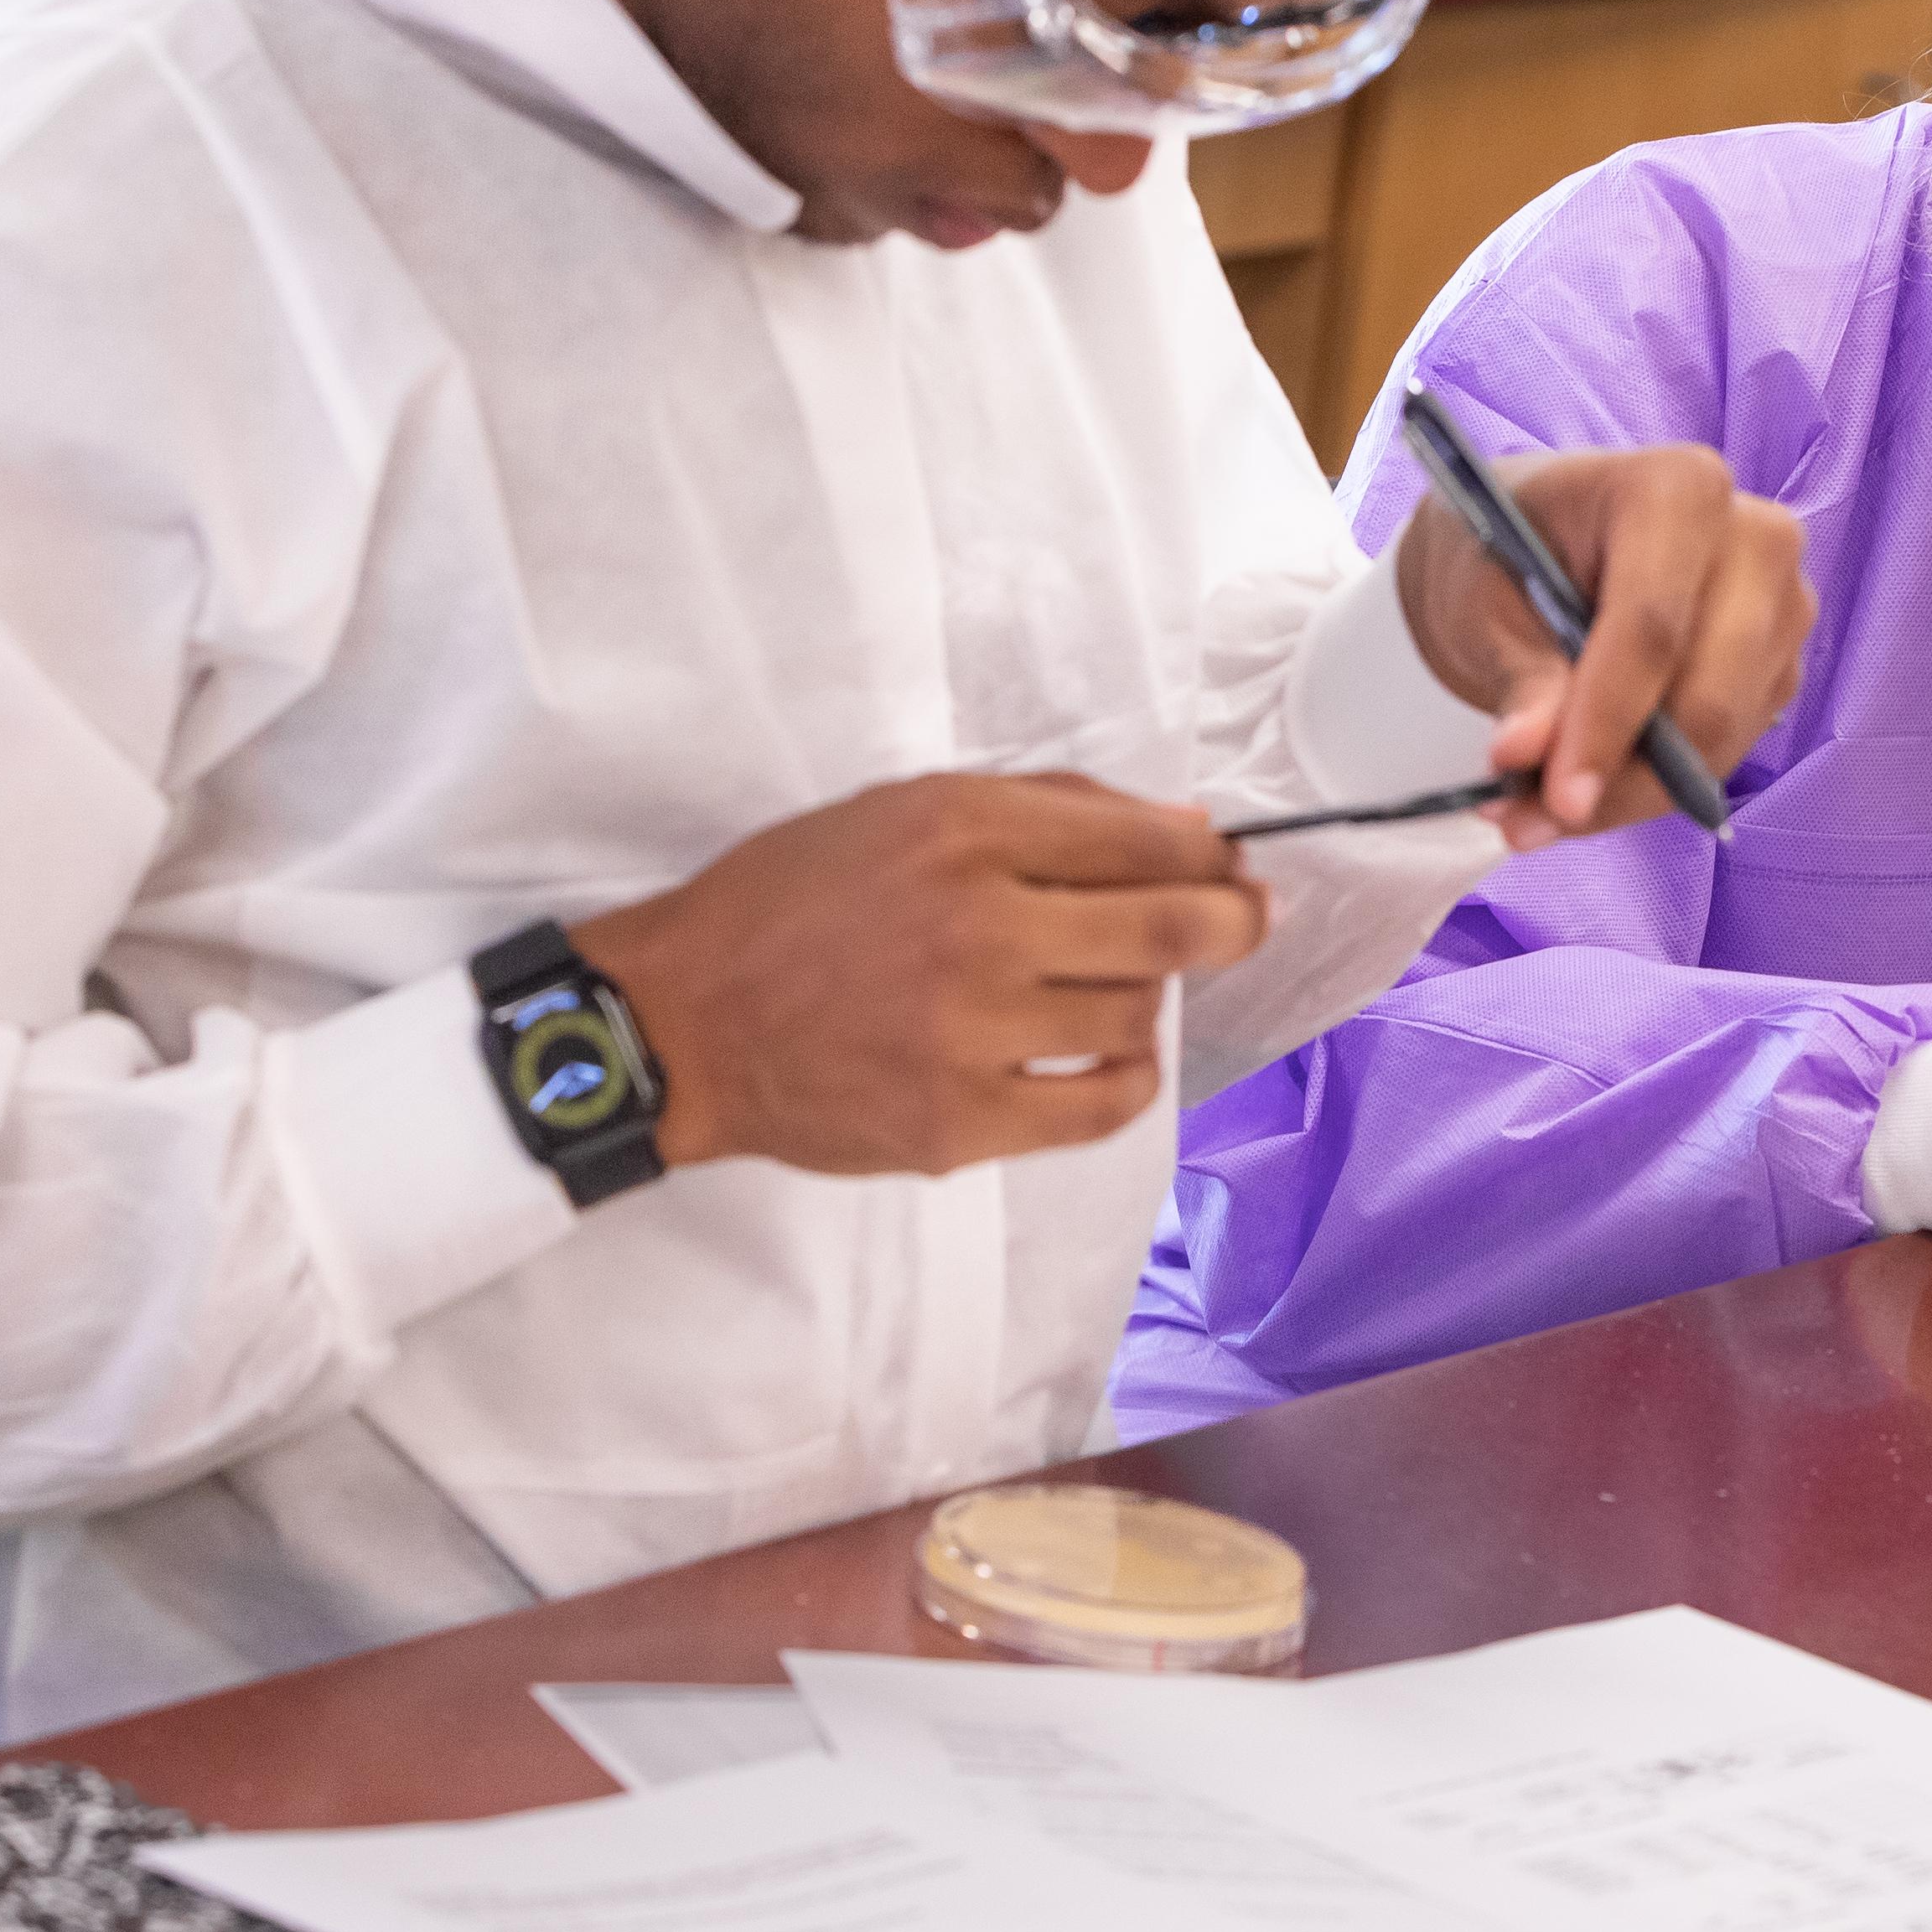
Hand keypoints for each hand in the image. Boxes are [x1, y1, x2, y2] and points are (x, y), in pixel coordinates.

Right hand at [574, 772, 1270, 1175]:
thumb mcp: (900, 810)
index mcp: (960, 830)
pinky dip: (1129, 1077)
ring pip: (1136, 1015)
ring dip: (1148, 997)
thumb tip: (1178, 828)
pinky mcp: (960, 1122)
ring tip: (1111, 986)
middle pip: (1168, 929)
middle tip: (1250, 919)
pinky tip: (1111, 1057)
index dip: (1211, 854)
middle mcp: (975, 925)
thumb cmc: (788, 902)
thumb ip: (1038, 809)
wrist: (681, 1023)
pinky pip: (1101, 1105)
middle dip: (1235, 921)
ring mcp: (969, 1031)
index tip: (1232, 864)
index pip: (1141, 837)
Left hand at [1393, 442, 1813, 847]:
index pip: (1652, 625)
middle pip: (1707, 693)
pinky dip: (1656, 785)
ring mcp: (1784, 603)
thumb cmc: (1510, 548)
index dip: (1606, 722)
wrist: (1546, 544)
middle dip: (1622, 777)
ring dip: (1632, 793)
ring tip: (1538, 813)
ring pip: (1723, 735)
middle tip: (1532, 824)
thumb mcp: (1485, 601)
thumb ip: (1520, 676)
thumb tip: (1526, 755)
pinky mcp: (1782, 663)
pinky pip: (1729, 750)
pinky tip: (1591, 785)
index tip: (1556, 800)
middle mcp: (1755, 537)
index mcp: (1677, 488)